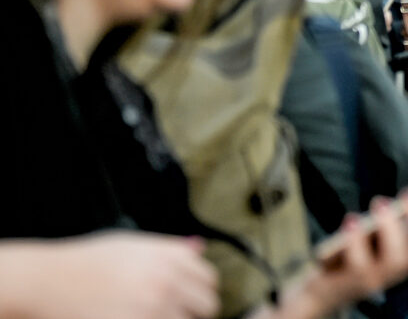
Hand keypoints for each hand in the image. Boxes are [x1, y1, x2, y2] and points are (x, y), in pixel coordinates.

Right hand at [0, 233, 218, 318]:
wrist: (49, 281)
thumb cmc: (87, 263)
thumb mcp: (132, 244)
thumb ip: (170, 248)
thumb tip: (199, 248)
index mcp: (170, 256)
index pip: (210, 279)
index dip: (198, 290)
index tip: (187, 297)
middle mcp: (168, 281)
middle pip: (208, 306)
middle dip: (193, 311)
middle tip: (173, 312)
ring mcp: (154, 308)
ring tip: (150, 313)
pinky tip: (139, 317)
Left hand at [265, 179, 407, 318]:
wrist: (320, 289)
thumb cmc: (350, 255)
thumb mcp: (376, 231)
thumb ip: (394, 218)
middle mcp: (400, 267)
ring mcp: (379, 277)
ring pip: (396, 258)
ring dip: (391, 228)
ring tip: (380, 204)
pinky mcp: (353, 282)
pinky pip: (359, 263)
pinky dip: (356, 240)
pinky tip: (351, 222)